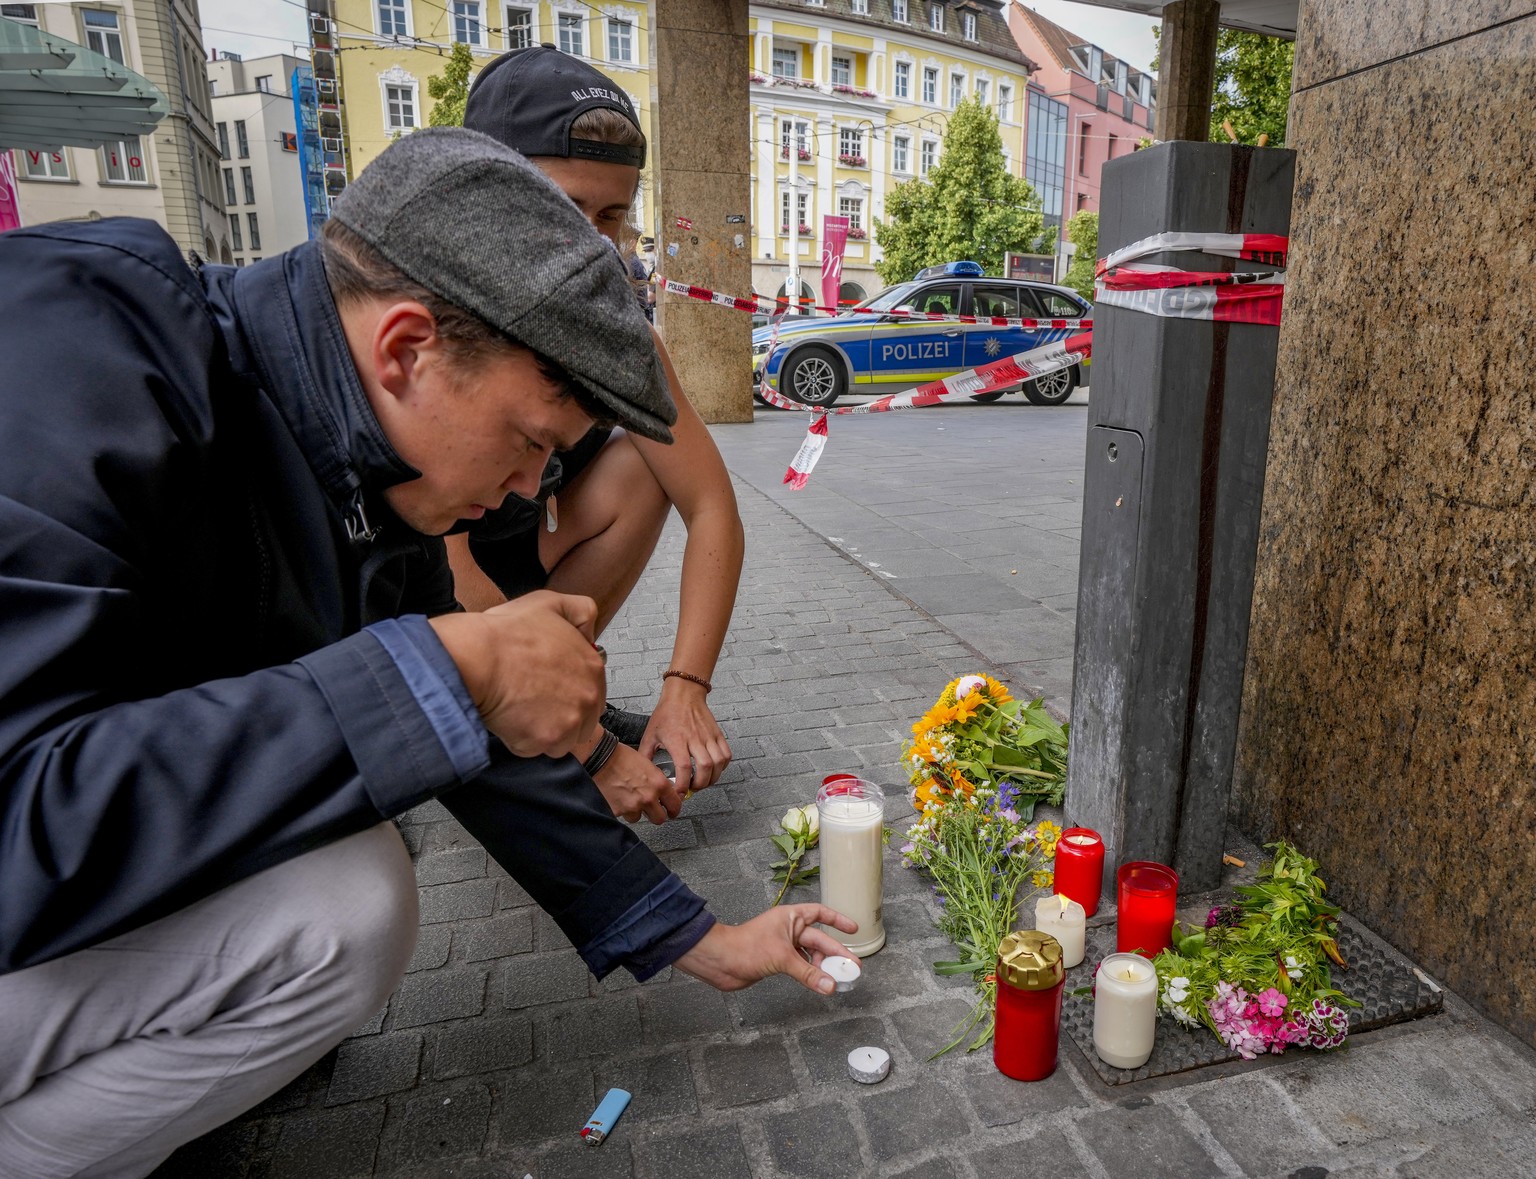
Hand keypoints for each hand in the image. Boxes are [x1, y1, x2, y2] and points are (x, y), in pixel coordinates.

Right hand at [429, 591, 602, 758]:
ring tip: (519, 707)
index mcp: (592, 667)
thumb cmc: (504, 634)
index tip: (549, 689)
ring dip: (542, 730)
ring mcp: (570, 721)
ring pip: (560, 739)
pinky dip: (521, 740)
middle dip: (559, 714)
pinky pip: (534, 749)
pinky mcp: (546, 740)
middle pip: (581, 720)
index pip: (591, 693)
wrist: (476, 658)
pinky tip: (509, 717)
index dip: (567, 692)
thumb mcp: (550, 602)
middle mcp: (588, 696)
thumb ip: (581, 612)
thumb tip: (589, 631)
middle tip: (531, 699)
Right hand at [592, 741, 683, 825]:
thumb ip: (657, 780)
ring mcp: (633, 806)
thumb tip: (662, 790)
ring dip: (636, 811)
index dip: (674, 809)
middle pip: (660, 819)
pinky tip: (618, 798)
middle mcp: (648, 798)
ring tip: (629, 798)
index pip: (675, 805)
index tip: (672, 810)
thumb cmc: (620, 757)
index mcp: (659, 784)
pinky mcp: (618, 811)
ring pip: (639, 817)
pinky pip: (623, 816)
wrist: (599, 759)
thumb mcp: (647, 764)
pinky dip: (622, 810)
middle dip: (656, 814)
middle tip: (652, 810)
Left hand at [641, 677, 731, 795]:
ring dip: (713, 777)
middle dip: (700, 784)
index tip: (679, 792)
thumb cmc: (666, 713)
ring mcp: (709, 736)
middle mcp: (695, 739)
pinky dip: (722, 766)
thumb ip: (646, 755)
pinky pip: (726, 754)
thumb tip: (643, 773)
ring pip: (718, 762)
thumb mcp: (650, 735)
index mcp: (677, 740)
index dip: (683, 784)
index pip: (684, 768)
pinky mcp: (717, 734)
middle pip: (705, 768)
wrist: (683, 694)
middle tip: (692, 788)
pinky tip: (714, 769)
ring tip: (703, 781)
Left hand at [673, 904, 858, 994]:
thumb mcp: (782, 958)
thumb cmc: (745, 947)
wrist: (719, 962)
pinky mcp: (776, 962)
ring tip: (836, 979)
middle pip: (818, 939)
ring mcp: (782, 946)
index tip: (853, 930)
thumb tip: (830, 986)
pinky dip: (810, 974)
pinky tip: (819, 983)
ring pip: (810, 955)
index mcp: (790, 917)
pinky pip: (800, 967)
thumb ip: (808, 973)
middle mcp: (788, 929)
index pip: (819, 913)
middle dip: (835, 953)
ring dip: (822, 967)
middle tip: (851, 967)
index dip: (837, 919)